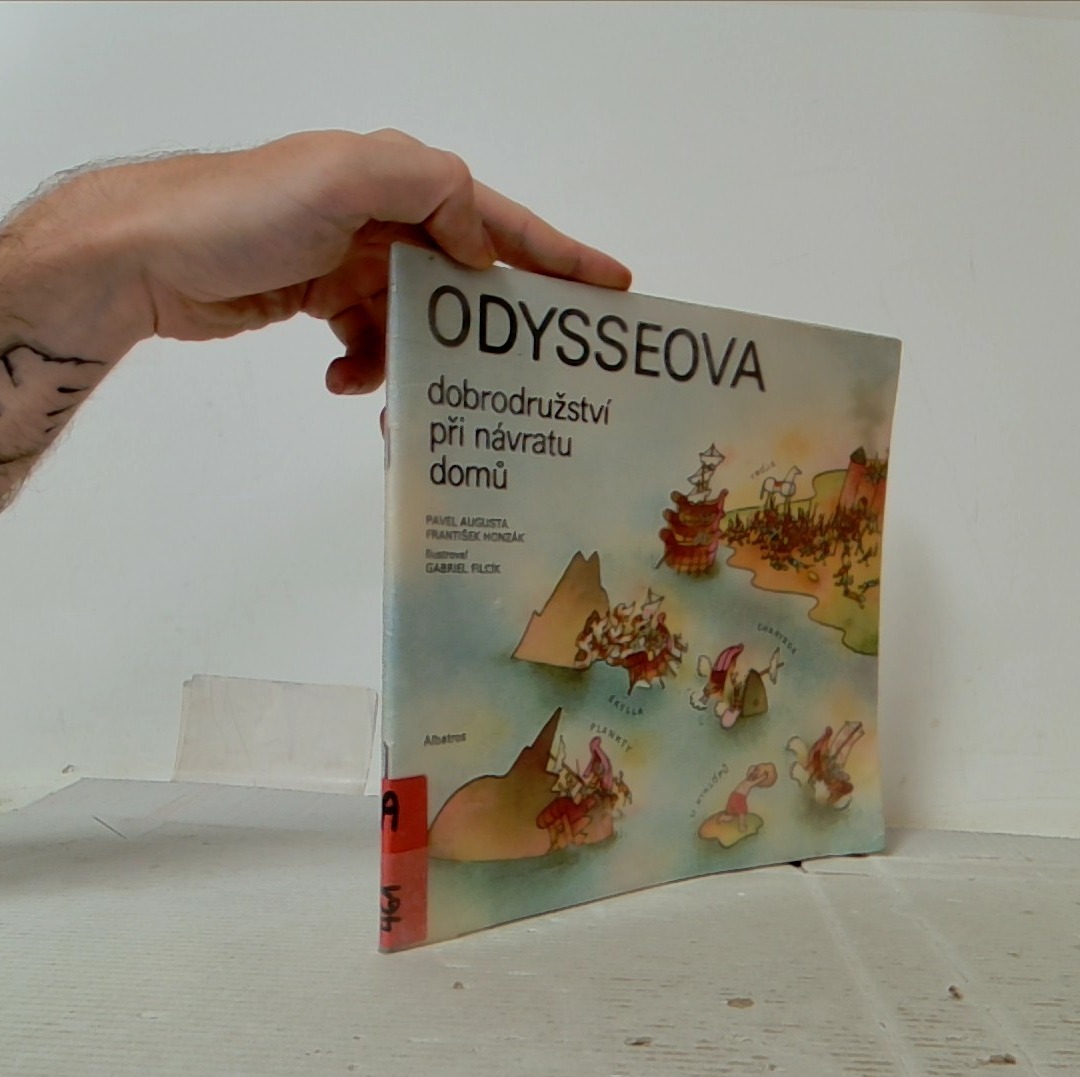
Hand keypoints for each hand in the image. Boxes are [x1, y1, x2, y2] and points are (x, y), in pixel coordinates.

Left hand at [93, 129, 631, 393]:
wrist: (147, 254)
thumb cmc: (242, 209)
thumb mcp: (346, 177)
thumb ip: (430, 190)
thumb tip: (476, 249)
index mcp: (403, 182)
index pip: (497, 221)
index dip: (558, 255)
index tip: (610, 287)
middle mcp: (385, 218)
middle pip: (464, 277)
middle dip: (494, 326)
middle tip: (529, 371)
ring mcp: (352, 260)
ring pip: (417, 321)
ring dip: (421, 362)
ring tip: (415, 399)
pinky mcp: (321, 297)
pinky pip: (368, 340)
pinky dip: (365, 368)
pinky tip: (343, 383)